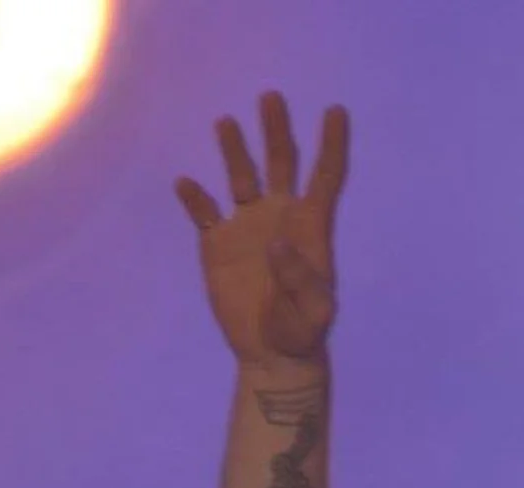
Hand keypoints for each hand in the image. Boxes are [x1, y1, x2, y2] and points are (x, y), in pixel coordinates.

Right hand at [174, 91, 348, 365]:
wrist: (271, 354)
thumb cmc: (302, 332)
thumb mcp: (313, 313)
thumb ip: (300, 279)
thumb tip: (276, 242)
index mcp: (310, 228)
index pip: (325, 177)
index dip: (332, 145)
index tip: (336, 111)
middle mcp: (279, 218)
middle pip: (280, 163)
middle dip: (277, 130)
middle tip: (272, 98)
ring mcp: (246, 228)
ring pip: (240, 176)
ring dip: (234, 150)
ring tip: (226, 123)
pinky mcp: (217, 245)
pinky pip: (203, 212)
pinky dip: (194, 198)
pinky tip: (187, 185)